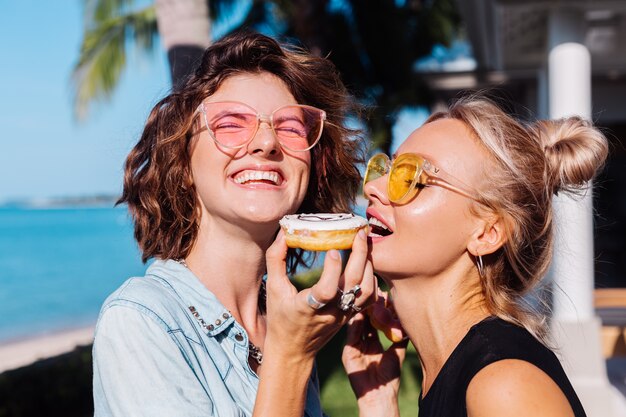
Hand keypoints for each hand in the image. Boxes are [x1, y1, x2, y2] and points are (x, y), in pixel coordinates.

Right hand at [264, 229, 375, 359]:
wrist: (294, 351)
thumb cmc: (280, 317)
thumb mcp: (274, 289)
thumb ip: (276, 260)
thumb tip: (283, 234)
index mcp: (307, 307)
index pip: (326, 290)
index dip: (332, 270)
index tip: (332, 250)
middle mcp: (330, 312)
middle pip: (353, 285)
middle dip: (360, 256)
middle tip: (360, 233)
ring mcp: (343, 315)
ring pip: (365, 292)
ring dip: (368, 266)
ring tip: (365, 245)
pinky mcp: (351, 316)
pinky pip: (368, 298)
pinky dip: (372, 280)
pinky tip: (367, 264)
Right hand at [342, 294, 406, 416]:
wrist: (380, 396)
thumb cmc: (389, 378)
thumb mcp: (396, 353)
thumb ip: (399, 338)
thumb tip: (405, 321)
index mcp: (372, 342)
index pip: (374, 320)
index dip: (378, 308)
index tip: (383, 293)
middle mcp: (362, 342)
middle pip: (364, 319)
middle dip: (369, 305)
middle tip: (373, 290)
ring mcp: (354, 346)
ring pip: (357, 324)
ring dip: (361, 311)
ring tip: (366, 297)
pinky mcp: (348, 353)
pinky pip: (352, 335)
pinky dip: (356, 324)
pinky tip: (360, 313)